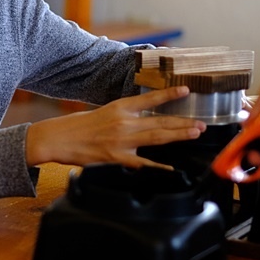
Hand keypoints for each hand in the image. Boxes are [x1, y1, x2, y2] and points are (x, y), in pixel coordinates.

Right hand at [25, 86, 205, 166]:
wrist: (57, 139)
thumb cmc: (76, 126)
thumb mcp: (101, 112)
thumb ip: (123, 116)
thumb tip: (141, 120)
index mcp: (118, 107)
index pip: (149, 99)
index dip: (169, 95)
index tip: (186, 91)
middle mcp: (122, 123)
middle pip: (159, 121)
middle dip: (183, 122)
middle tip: (201, 123)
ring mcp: (121, 141)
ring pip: (156, 138)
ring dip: (178, 136)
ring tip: (194, 134)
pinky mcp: (116, 158)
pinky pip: (142, 163)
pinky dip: (158, 166)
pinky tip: (171, 168)